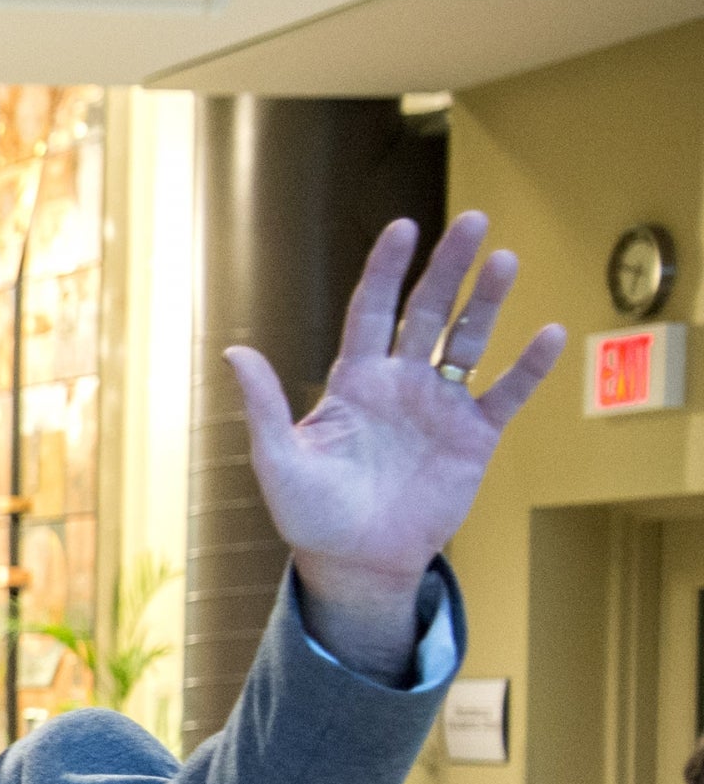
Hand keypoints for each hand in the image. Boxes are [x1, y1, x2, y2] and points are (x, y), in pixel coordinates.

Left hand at [224, 211, 564, 677]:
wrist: (354, 561)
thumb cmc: (309, 513)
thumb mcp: (278, 460)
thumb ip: (265, 406)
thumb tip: (233, 351)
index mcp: (354, 380)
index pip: (371, 310)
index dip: (386, 270)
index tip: (403, 228)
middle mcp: (400, 382)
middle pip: (427, 310)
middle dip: (448, 267)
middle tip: (472, 222)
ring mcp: (439, 405)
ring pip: (468, 340)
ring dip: (487, 302)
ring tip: (504, 261)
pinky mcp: (473, 436)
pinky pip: (505, 394)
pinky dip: (527, 368)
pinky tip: (549, 335)